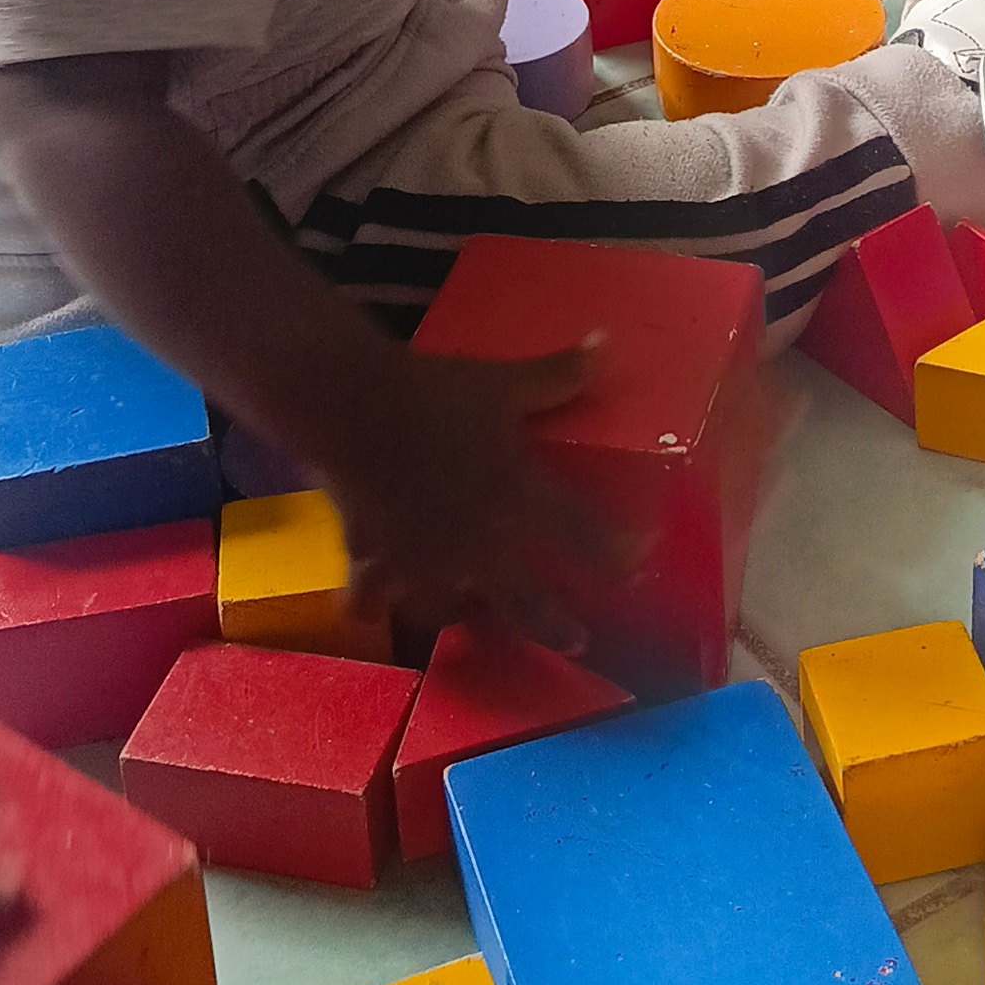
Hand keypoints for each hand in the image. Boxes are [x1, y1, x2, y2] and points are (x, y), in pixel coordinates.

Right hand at [322, 338, 638, 649]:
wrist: (348, 402)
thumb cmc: (434, 391)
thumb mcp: (501, 382)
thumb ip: (556, 376)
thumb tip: (605, 344)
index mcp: (517, 497)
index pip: (586, 537)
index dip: (618, 553)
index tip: (637, 560)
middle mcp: (478, 545)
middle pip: (529, 607)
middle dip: (558, 628)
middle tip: (578, 641)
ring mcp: (423, 562)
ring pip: (450, 614)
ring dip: (464, 617)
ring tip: (471, 616)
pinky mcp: (372, 562)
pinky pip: (372, 600)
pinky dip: (374, 604)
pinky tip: (375, 604)